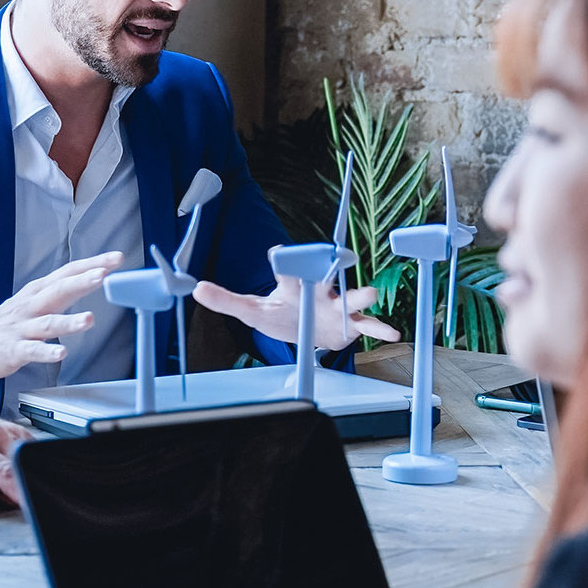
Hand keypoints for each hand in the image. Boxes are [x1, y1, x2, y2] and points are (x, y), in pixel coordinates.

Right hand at [0, 252, 124, 380]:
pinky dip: (47, 352)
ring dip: (68, 321)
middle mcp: (30, 306)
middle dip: (82, 282)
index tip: (116, 259)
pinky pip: (31, 351)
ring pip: (47, 323)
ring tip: (88, 319)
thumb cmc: (8, 322)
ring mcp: (21, 328)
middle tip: (103, 275)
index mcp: (37, 292)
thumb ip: (61, 292)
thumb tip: (93, 279)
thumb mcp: (33, 300)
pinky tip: (61, 354)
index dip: (92, 265)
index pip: (68, 273)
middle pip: (58, 290)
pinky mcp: (12, 350)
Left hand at [0, 392, 29, 514]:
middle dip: (22, 488)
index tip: (29, 505)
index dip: (20, 490)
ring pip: (29, 457)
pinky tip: (3, 471)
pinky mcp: (12, 427)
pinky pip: (28, 449)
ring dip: (21, 477)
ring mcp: (5, 427)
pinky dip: (22, 466)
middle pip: (23, 463)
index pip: (3, 471)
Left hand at [193, 276, 399, 350]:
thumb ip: (226, 300)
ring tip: (370, 293)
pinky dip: (380, 328)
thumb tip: (196, 290)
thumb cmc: (281, 315)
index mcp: (294, 283)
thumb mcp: (251, 311)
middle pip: (327, 273)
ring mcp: (338, 306)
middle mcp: (319, 290)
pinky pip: (368, 325)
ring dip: (361, 295)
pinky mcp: (351, 325)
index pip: (288, 266)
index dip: (283, 259)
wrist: (306, 334)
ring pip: (353, 296)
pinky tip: (392, 334)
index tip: (277, 253)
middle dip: (332, 266)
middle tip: (338, 256)